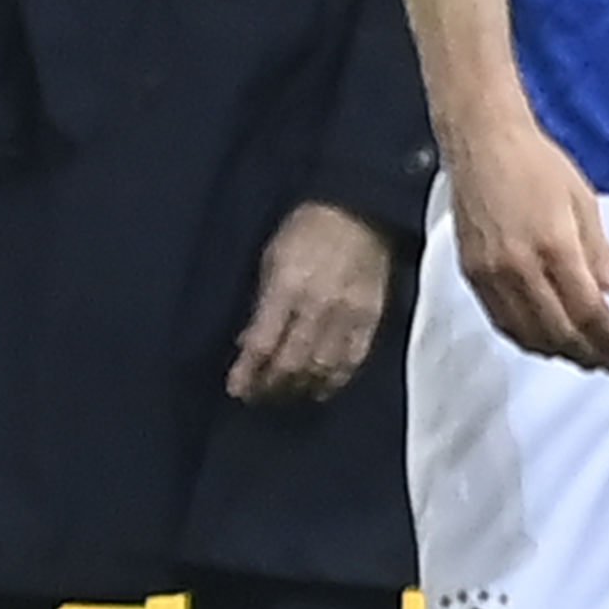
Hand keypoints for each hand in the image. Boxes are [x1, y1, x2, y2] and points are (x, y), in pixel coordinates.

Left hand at [224, 201, 396, 406]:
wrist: (360, 212)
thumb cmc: (307, 230)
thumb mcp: (272, 257)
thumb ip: (261, 302)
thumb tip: (248, 343)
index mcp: (287, 286)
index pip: (263, 343)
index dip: (248, 372)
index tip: (237, 388)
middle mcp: (318, 305)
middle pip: (292, 363)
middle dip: (271, 386)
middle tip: (259, 396)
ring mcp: (348, 315)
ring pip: (322, 368)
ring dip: (300, 388)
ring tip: (285, 394)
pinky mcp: (371, 319)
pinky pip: (352, 361)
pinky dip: (335, 381)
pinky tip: (320, 389)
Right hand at [441, 100, 608, 372]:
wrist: (482, 141)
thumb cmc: (535, 163)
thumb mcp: (583, 201)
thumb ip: (600, 252)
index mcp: (555, 247)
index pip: (588, 312)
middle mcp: (520, 268)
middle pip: (559, 332)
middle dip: (588, 354)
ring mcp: (492, 274)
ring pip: (527, 334)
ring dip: (558, 352)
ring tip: (581, 357)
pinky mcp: (473, 273)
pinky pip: (501, 320)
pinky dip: (526, 338)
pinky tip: (543, 340)